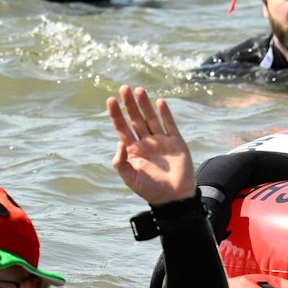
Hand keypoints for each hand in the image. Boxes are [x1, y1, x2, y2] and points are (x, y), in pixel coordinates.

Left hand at [107, 86, 194, 205]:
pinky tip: (160, 102)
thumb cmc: (151, 191)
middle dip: (129, 104)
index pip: (122, 128)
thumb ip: (121, 163)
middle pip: (136, 119)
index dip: (116, 114)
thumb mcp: (131, 179)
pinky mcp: (176, 143)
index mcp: (133, 150)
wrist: (174, 199)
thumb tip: (119, 143)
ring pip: (151, 118)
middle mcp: (146, 142)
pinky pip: (170, 125)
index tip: (110, 100)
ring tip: (139, 90)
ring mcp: (161, 141)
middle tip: (124, 88)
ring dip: (145, 104)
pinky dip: (165, 114)